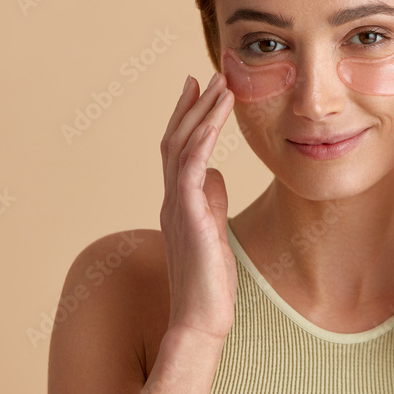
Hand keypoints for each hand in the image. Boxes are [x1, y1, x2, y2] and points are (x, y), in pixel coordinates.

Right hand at [159, 72, 236, 340]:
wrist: (201, 319)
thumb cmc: (210, 283)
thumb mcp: (214, 232)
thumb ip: (211, 201)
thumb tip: (216, 174)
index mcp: (178, 202)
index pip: (178, 150)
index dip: (188, 117)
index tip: (198, 89)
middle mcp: (172, 199)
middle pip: (176, 139)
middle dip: (193, 105)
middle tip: (207, 74)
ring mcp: (177, 205)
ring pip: (183, 146)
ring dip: (202, 111)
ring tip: (220, 84)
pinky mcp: (188, 214)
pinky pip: (191, 164)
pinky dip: (203, 135)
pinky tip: (216, 115)